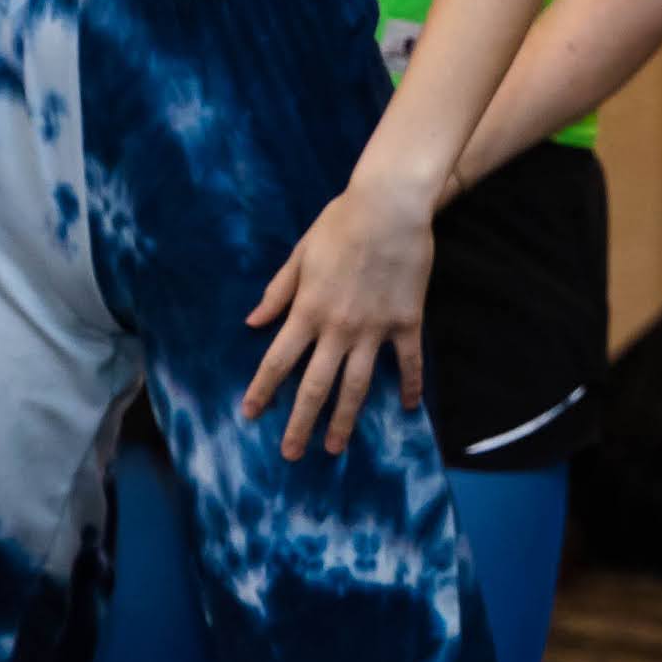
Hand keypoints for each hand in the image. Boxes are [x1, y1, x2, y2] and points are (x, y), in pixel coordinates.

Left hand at [240, 168, 432, 460]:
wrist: (390, 207)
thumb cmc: (340, 223)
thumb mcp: (300, 254)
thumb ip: (278, 292)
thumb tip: (253, 322)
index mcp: (306, 311)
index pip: (277, 361)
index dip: (262, 391)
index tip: (251, 414)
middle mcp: (337, 328)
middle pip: (315, 386)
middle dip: (301, 423)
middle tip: (291, 454)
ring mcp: (374, 329)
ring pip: (357, 385)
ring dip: (345, 419)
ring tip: (337, 447)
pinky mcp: (406, 323)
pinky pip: (407, 363)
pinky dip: (409, 386)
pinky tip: (409, 407)